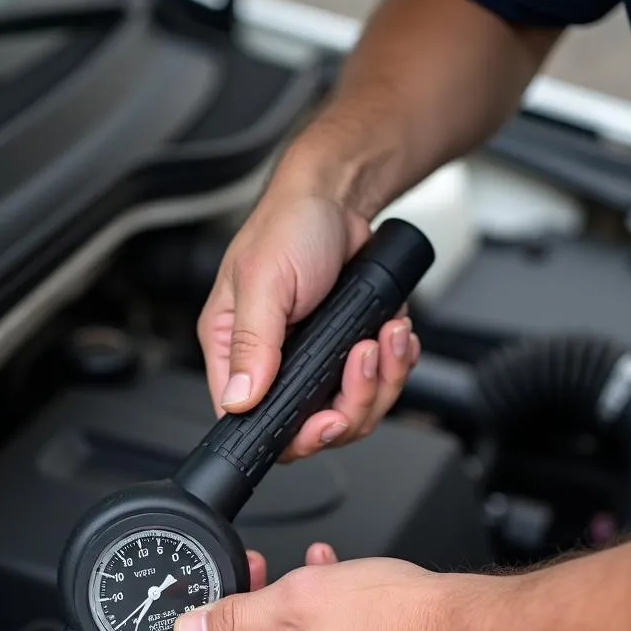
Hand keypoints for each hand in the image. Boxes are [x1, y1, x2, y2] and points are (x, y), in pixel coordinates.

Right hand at [198, 192, 420, 460]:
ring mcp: (313, 362)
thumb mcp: (264, 281)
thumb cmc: (289, 225)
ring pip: (352, 410)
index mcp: (234, 351)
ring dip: (381, 379)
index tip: (327, 419)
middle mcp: (271, 363)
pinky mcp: (346, 352)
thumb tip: (239, 399)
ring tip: (384, 336)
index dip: (295, 433)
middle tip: (362, 359)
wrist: (338, 197)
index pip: (253, 420)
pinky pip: (378, 384)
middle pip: (312, 426)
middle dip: (352, 401)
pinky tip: (394, 335)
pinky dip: (395, 365)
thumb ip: (252, 343)